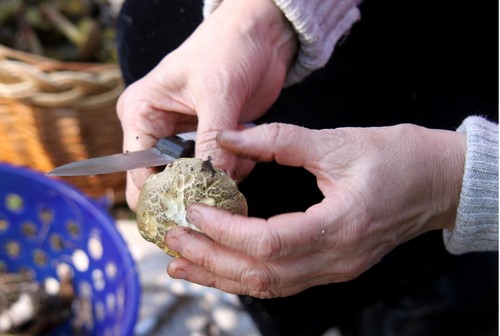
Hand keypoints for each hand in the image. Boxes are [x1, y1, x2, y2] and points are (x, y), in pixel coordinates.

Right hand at [116, 0, 296, 209]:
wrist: (262, 34)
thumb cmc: (227, 47)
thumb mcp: (217, 93)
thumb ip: (213, 140)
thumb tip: (213, 184)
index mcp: (141, 114)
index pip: (140, 172)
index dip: (161, 195)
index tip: (190, 209)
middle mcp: (158, 130)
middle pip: (164, 181)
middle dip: (189, 192)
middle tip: (214, 200)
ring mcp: (186, 137)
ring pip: (194, 180)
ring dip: (218, 179)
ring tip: (240, 163)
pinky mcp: (212, 140)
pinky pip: (218, 170)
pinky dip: (234, 170)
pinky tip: (248, 155)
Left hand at [165, 123, 466, 297]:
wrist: (439, 182)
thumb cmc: (399, 158)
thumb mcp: (337, 142)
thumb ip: (278, 138)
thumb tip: (229, 136)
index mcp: (342, 225)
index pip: (269, 242)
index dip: (225, 231)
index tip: (193, 211)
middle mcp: (337, 258)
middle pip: (262, 273)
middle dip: (211, 259)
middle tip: (172, 240)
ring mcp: (335, 269)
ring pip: (268, 285)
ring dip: (221, 275)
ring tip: (181, 262)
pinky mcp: (332, 266)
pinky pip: (281, 281)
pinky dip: (244, 275)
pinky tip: (219, 266)